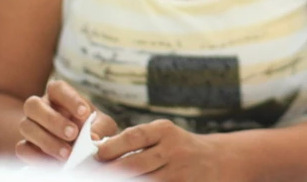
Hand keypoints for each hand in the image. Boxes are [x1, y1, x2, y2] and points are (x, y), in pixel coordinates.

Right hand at [15, 80, 117, 164]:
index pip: (57, 88)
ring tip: (67, 153)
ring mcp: (30, 126)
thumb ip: (99, 128)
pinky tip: (53, 162)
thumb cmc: (94, 129)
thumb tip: (92, 138)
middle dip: (53, 120)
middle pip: (33, 105)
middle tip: (73, 134)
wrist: (84, 148)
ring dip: (46, 140)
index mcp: (59, 95)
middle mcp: (41, 107)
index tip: (85, 113)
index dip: (69, 99)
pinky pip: (22, 149)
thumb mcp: (102, 126)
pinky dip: (36, 156)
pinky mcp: (26, 146)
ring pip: (26, 126)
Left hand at [95, 119, 235, 180]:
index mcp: (165, 130)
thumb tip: (100, 151)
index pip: (134, 136)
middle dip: (109, 173)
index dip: (112, 147)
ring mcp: (179, 172)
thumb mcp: (163, 135)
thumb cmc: (178, 146)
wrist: (216, 160)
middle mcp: (173, 149)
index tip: (96, 155)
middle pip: (134, 165)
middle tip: (90, 176)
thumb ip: (136, 141)